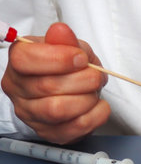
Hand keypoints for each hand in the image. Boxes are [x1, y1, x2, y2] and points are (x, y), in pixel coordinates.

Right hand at [1, 23, 109, 143]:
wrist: (73, 90)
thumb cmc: (68, 66)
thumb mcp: (70, 47)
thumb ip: (66, 40)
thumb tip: (61, 31)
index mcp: (19, 62)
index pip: (25, 60)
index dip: (59, 58)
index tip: (81, 58)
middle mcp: (18, 89)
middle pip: (47, 86)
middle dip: (82, 79)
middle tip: (96, 76)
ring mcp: (31, 114)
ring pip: (57, 110)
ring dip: (86, 98)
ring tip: (94, 91)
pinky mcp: (49, 132)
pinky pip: (74, 128)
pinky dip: (95, 115)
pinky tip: (99, 105)